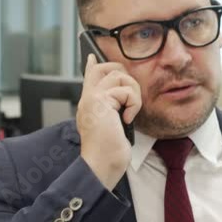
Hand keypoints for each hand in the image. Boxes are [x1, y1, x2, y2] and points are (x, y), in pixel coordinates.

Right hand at [77, 55, 141, 189]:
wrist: (101, 165)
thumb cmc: (108, 153)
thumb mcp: (112, 127)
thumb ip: (113, 112)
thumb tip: (122, 101)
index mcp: (89, 106)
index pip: (89, 78)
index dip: (92, 65)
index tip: (92, 56)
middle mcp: (87, 99)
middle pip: (104, 68)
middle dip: (124, 75)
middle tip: (130, 97)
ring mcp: (92, 98)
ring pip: (119, 75)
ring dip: (133, 94)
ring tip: (129, 113)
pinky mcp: (100, 101)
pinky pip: (126, 90)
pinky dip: (133, 104)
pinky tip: (127, 119)